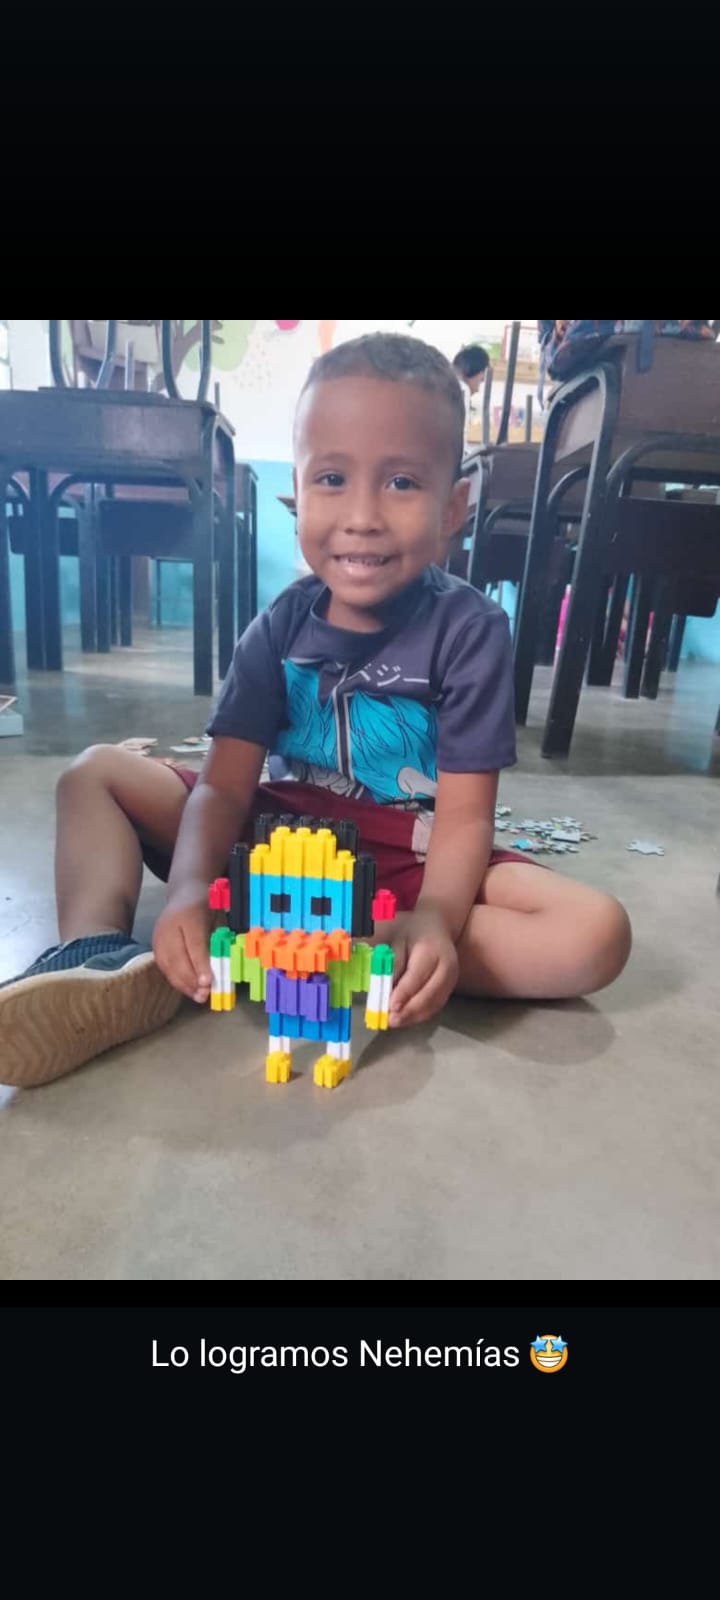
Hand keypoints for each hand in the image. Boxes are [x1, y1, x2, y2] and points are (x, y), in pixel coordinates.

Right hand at [153, 882, 211, 1002]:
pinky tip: (188, 989)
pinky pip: (164, 967)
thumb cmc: (207, 906)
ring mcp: (159, 936)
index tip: (207, 982)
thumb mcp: (217, 918)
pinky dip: (176, 980)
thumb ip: (218, 941)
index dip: (200, 964)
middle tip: (205, 994)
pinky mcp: (155, 945)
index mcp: (188, 915)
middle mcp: (169, 926)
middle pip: (177, 957)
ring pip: (168, 965)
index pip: (194, 944)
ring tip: (198, 996)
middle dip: (191, 979)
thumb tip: (223, 968)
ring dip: (183, 984)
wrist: (185, 893)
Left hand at [376, 907, 458, 1028]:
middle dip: (408, 1010)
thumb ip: (393, 965)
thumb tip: (384, 988)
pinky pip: (436, 1006)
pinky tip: (406, 1018)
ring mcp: (452, 979)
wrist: (437, 927)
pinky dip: (420, 1015)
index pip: (416, 977)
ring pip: (433, 1004)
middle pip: (428, 994)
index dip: (403, 994)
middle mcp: (447, 967)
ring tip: (395, 1022)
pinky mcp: (450, 988)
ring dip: (413, 1016)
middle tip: (390, 1020)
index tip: (390, 1006)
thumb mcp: (398, 942)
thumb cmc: (413, 933)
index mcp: (432, 951)